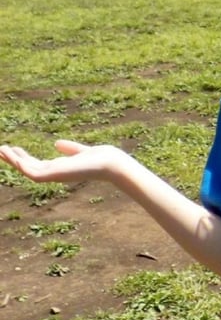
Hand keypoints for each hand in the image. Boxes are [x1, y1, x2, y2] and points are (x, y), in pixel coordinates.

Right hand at [0, 140, 127, 184]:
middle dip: (14, 159)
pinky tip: (12, 154)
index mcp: (60, 168)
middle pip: (28, 167)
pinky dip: (20, 164)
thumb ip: (70, 149)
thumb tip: (56, 144)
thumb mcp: (81, 151)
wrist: (111, 164)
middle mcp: (55, 173)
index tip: (13, 148)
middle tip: (0, 149)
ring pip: (26, 170)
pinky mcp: (54, 175)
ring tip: (1, 149)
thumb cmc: (101, 159)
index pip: (37, 164)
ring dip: (13, 161)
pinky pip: (31, 172)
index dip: (23, 157)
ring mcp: (54, 175)